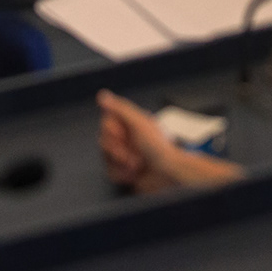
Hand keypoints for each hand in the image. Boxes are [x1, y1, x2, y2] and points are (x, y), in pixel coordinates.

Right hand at [96, 90, 239, 192]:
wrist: (169, 175)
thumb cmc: (159, 148)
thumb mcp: (139, 124)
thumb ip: (119, 109)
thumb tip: (102, 95)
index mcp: (131, 123)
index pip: (106, 122)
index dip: (112, 131)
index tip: (123, 134)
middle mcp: (127, 137)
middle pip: (103, 141)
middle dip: (118, 150)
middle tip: (133, 153)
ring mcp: (125, 154)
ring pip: (105, 158)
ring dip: (121, 164)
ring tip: (137, 165)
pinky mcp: (124, 171)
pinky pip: (110, 172)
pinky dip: (122, 174)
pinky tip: (135, 174)